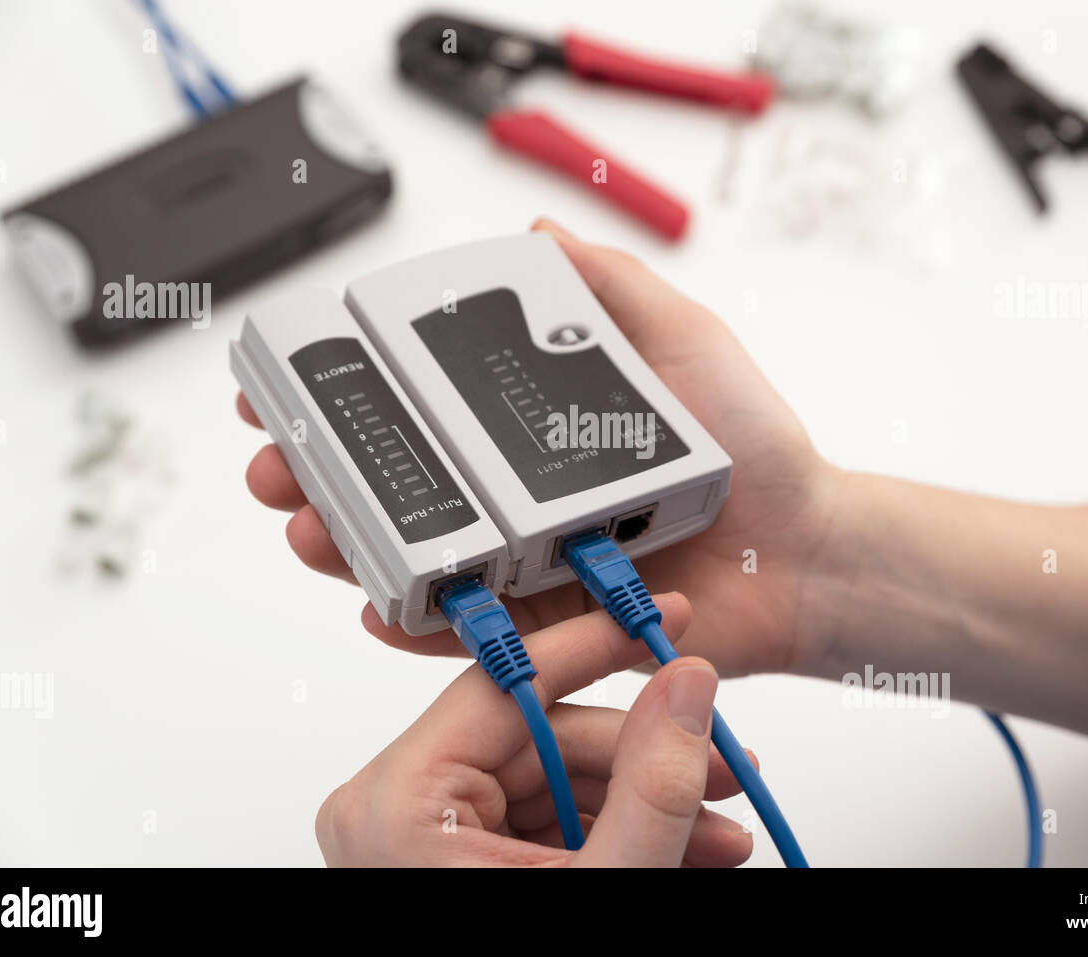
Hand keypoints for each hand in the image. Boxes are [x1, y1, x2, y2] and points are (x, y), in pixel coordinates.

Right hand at [237, 219, 839, 675]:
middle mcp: (517, 499)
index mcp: (533, 434)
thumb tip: (536, 228)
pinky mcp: (548, 628)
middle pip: (399, 489)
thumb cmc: (755, 448)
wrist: (807, 548)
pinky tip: (378, 602)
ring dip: (349, 547)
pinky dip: (417, 625)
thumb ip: (608, 286)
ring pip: (416, 561)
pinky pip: (469, 634)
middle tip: (280, 464)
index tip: (294, 381)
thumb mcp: (680, 338)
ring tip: (311, 526)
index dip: (353, 400)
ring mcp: (526, 564)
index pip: (422, 414)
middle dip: (323, 476)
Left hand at [314, 595, 754, 866]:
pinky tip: (679, 847)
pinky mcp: (456, 861)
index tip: (657, 621)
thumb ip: (653, 784)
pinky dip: (615, 830)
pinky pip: (545, 820)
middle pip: (543, 737)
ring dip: (644, 798)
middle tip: (720, 760)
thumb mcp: (606, 886)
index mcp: (396, 806)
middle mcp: (398, 813)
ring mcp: (424, 839)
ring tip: (719, 826)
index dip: (597, 647)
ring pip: (553, 780)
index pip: (508, 683)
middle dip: (646, 753)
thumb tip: (687, 687)